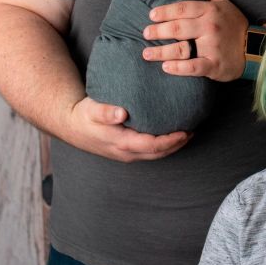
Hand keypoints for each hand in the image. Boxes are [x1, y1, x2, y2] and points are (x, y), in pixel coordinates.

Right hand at [63, 96, 190, 161]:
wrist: (72, 125)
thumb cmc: (84, 115)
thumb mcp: (91, 110)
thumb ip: (105, 112)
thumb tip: (122, 114)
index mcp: (121, 142)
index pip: (152, 145)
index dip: (171, 140)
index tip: (185, 131)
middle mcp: (126, 152)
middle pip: (158, 153)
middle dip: (177, 144)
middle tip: (193, 131)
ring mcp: (126, 153)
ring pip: (155, 154)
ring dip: (172, 146)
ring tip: (187, 133)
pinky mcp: (126, 150)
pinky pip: (149, 151)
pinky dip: (163, 145)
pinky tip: (170, 134)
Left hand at [142, 0, 247, 80]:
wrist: (254, 49)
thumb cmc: (235, 25)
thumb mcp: (226, 3)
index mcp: (210, 11)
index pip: (182, 8)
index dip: (165, 11)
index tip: (151, 15)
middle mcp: (210, 27)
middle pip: (177, 28)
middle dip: (158, 31)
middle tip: (145, 33)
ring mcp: (212, 46)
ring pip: (181, 48)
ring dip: (161, 52)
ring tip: (146, 53)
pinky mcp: (214, 65)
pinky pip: (192, 67)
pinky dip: (177, 68)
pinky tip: (165, 67)